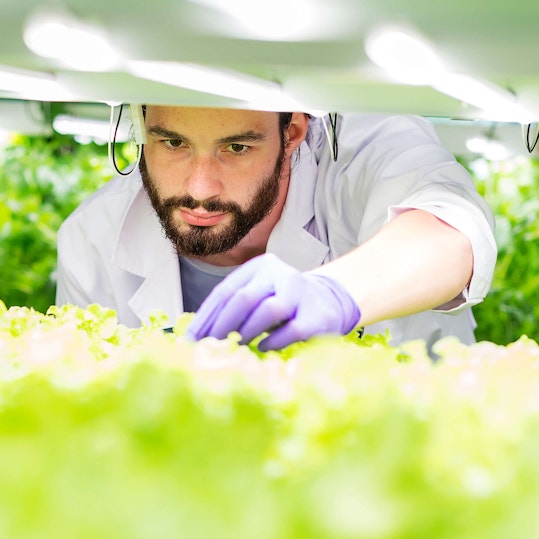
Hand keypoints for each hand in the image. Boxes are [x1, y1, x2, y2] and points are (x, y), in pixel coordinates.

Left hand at [185, 253, 360, 350]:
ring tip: (234, 346)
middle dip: (222, 325)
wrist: (329, 300)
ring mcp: (300, 292)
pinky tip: (263, 348)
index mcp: (259, 267)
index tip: (192, 339)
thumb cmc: (283, 303)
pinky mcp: (317, 314)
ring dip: (248, 331)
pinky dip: (274, 341)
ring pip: (269, 309)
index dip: (206, 317)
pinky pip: (292, 329)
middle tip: (209, 347)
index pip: (226, 290)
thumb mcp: (259, 296)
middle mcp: (279, 273)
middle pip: (244, 298)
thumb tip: (197, 336)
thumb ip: (234, 308)